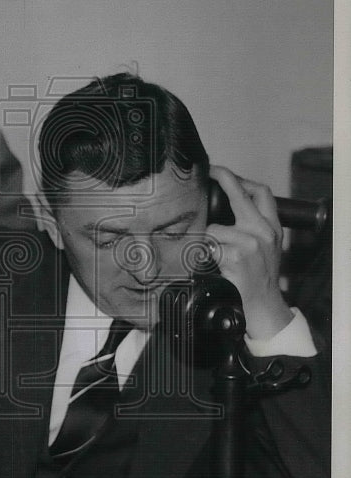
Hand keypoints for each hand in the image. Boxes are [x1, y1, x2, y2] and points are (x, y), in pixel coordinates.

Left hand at [207, 165, 292, 339]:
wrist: (264, 305)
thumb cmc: (259, 276)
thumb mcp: (265, 247)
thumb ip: (251, 226)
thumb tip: (223, 208)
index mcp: (273, 226)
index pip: (262, 192)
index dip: (240, 178)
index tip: (222, 171)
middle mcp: (264, 231)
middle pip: (241, 195)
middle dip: (224, 177)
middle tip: (209, 171)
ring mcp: (251, 243)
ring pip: (215, 228)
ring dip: (207, 240)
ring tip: (212, 254)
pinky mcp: (236, 256)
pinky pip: (209, 247)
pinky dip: (205, 255)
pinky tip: (211, 263)